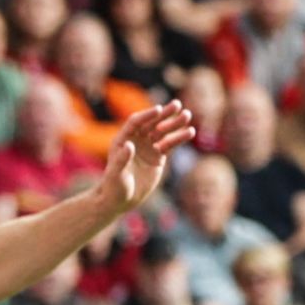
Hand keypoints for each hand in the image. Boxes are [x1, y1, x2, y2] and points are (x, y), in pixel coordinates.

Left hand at [98, 95, 199, 212]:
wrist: (121, 200)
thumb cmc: (113, 187)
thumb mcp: (116, 174)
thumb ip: (122, 160)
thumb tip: (129, 145)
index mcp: (122, 140)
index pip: (135, 122)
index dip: (147, 115)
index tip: (159, 109)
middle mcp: (135, 140)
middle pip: (151, 123)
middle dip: (164, 114)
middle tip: (177, 104)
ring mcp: (148, 147)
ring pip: (163, 132)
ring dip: (175, 124)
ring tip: (187, 115)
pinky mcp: (158, 156)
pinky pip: (170, 144)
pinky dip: (179, 138)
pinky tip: (190, 131)